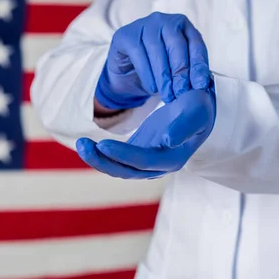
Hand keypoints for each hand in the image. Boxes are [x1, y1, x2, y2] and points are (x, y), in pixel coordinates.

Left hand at [77, 86, 215, 178]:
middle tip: (82, 145)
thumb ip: (184, 126)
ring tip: (80, 143)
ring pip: (117, 167)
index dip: (122, 155)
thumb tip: (167, 139)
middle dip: (102, 161)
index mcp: (172, 159)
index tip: (102, 144)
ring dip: (97, 158)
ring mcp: (145, 162)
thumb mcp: (196, 112)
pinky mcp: (136, 153)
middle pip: (125, 170)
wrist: (196, 108)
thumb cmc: (198, 107)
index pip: (143, 162)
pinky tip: (85, 143)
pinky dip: (100, 153)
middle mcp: (157, 166)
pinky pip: (115, 159)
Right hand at [95, 12, 210, 111]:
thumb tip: (203, 84)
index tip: (200, 85)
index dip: (199, 65)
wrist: (125, 73)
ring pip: (157, 50)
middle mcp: (164, 20)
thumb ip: (188, 72)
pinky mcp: (126, 35)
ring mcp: (144, 25)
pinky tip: (152, 88)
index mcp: (182, 25)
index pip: (195, 43)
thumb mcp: (174, 69)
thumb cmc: (154, 69)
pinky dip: (147, 74)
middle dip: (181, 72)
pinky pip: (139, 54)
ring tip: (167, 94)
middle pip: (176, 45)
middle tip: (181, 92)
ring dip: (163, 76)